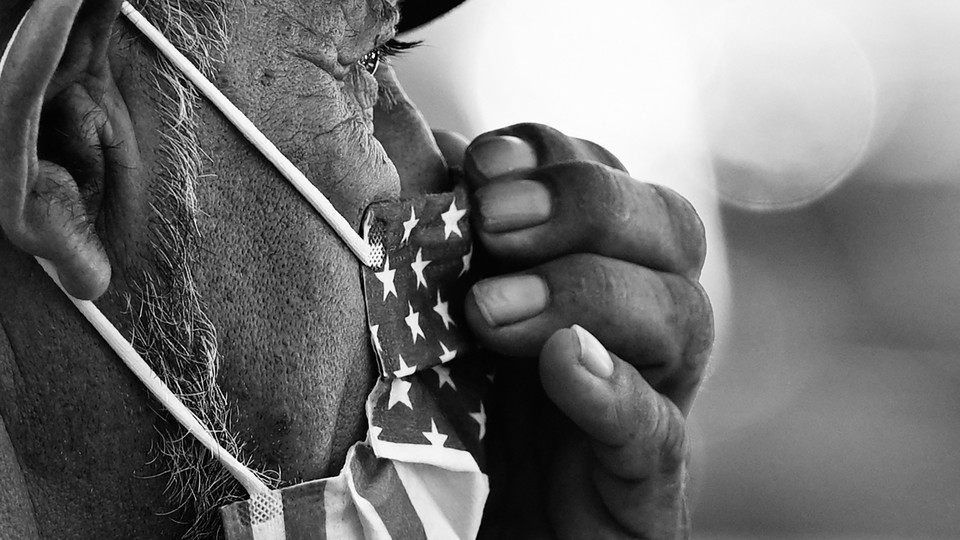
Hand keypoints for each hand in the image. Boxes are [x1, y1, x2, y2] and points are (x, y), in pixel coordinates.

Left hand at [447, 123, 712, 538]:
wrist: (492, 528)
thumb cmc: (468, 415)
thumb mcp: (452, 314)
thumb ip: (449, 243)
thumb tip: (425, 155)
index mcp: (595, 266)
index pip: (610, 176)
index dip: (554, 156)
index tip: (483, 163)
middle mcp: (642, 321)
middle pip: (670, 226)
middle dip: (583, 205)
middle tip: (493, 221)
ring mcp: (655, 398)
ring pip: (679, 316)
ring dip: (585, 291)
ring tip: (491, 309)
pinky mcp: (645, 480)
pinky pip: (655, 428)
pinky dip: (614, 389)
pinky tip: (565, 362)